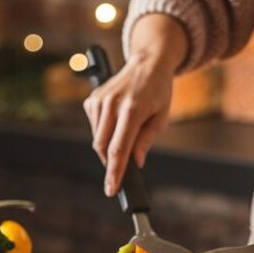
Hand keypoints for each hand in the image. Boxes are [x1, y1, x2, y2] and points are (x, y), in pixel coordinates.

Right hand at [83, 14, 185, 195]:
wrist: (147, 63)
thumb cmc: (158, 91)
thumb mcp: (161, 117)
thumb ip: (146, 140)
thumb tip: (135, 162)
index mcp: (132, 110)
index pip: (119, 149)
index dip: (114, 173)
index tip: (111, 190)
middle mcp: (112, 104)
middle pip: (102, 147)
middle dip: (110, 162)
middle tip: (123, 168)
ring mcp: (99, 100)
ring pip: (97, 139)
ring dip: (108, 146)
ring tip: (127, 132)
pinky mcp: (92, 99)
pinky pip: (94, 126)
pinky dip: (104, 132)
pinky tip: (117, 121)